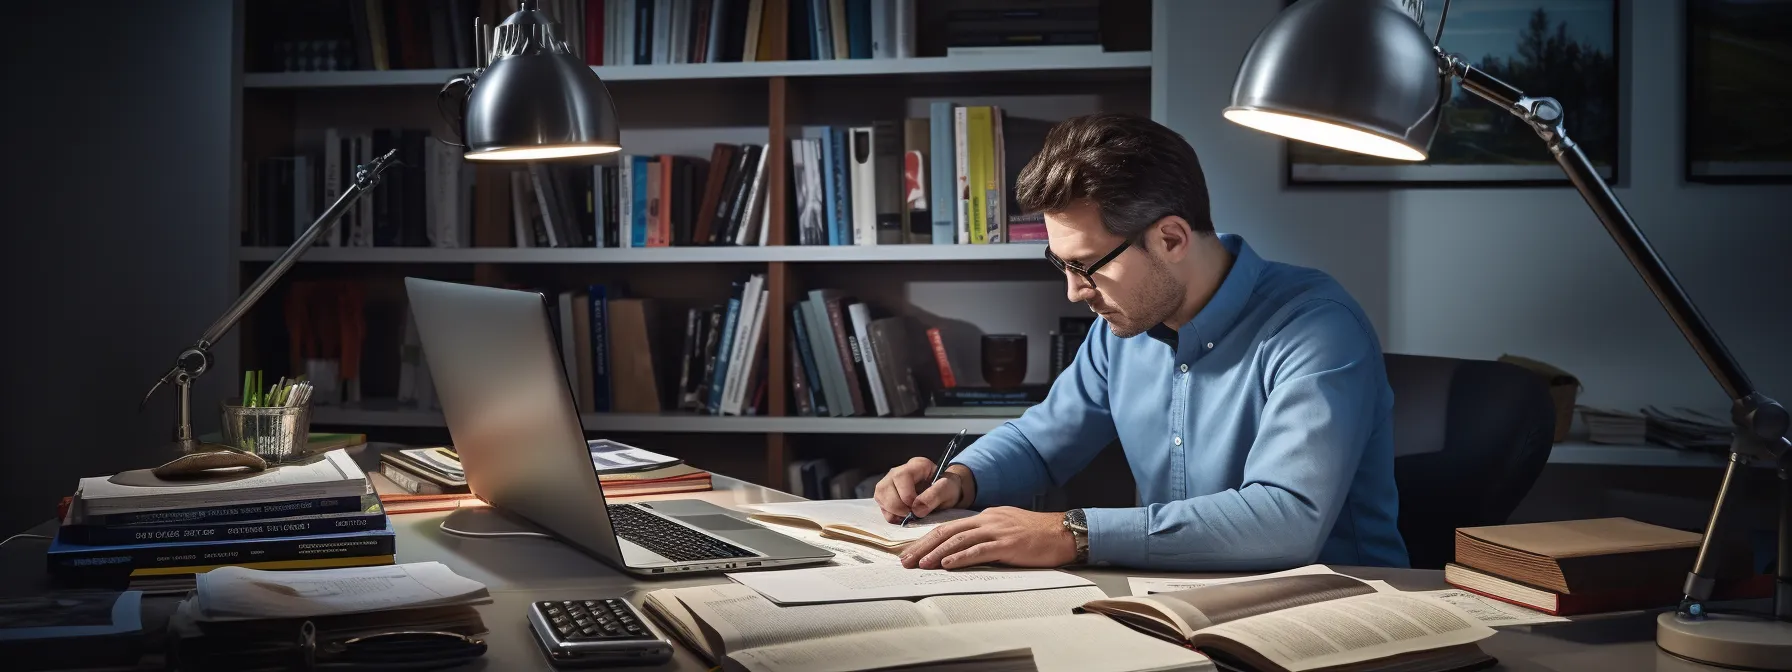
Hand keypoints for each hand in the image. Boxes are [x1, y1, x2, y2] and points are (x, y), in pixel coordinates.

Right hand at [873, 458, 966, 523]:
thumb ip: (935, 495)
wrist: (945, 495)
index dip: (906, 494)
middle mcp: (898, 471)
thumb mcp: (948, 490)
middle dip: (898, 506)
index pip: (901, 477)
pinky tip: (904, 516)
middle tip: (913, 514)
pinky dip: (891, 516)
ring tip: (909, 515)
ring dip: (893, 511)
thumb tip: (916, 509)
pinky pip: (881, 507)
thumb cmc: (947, 489)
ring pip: (880, 496)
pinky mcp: (885, 495)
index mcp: (916, 465)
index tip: (916, 507)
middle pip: (885, 487)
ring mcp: (889, 483)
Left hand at [898, 507, 1075, 569]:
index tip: (911, 552)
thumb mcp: (1006, 529)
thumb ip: (986, 536)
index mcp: (985, 516)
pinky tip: (947, 564)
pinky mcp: (1007, 544)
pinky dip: (960, 557)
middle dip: (923, 546)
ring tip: (920, 564)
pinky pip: (979, 550)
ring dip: (936, 553)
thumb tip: (964, 550)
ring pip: (958, 540)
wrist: (1064, 533)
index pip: (949, 526)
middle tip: (905, 560)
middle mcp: (987, 520)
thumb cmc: (1037, 535)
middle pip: (947, 531)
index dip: (927, 539)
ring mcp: (997, 530)